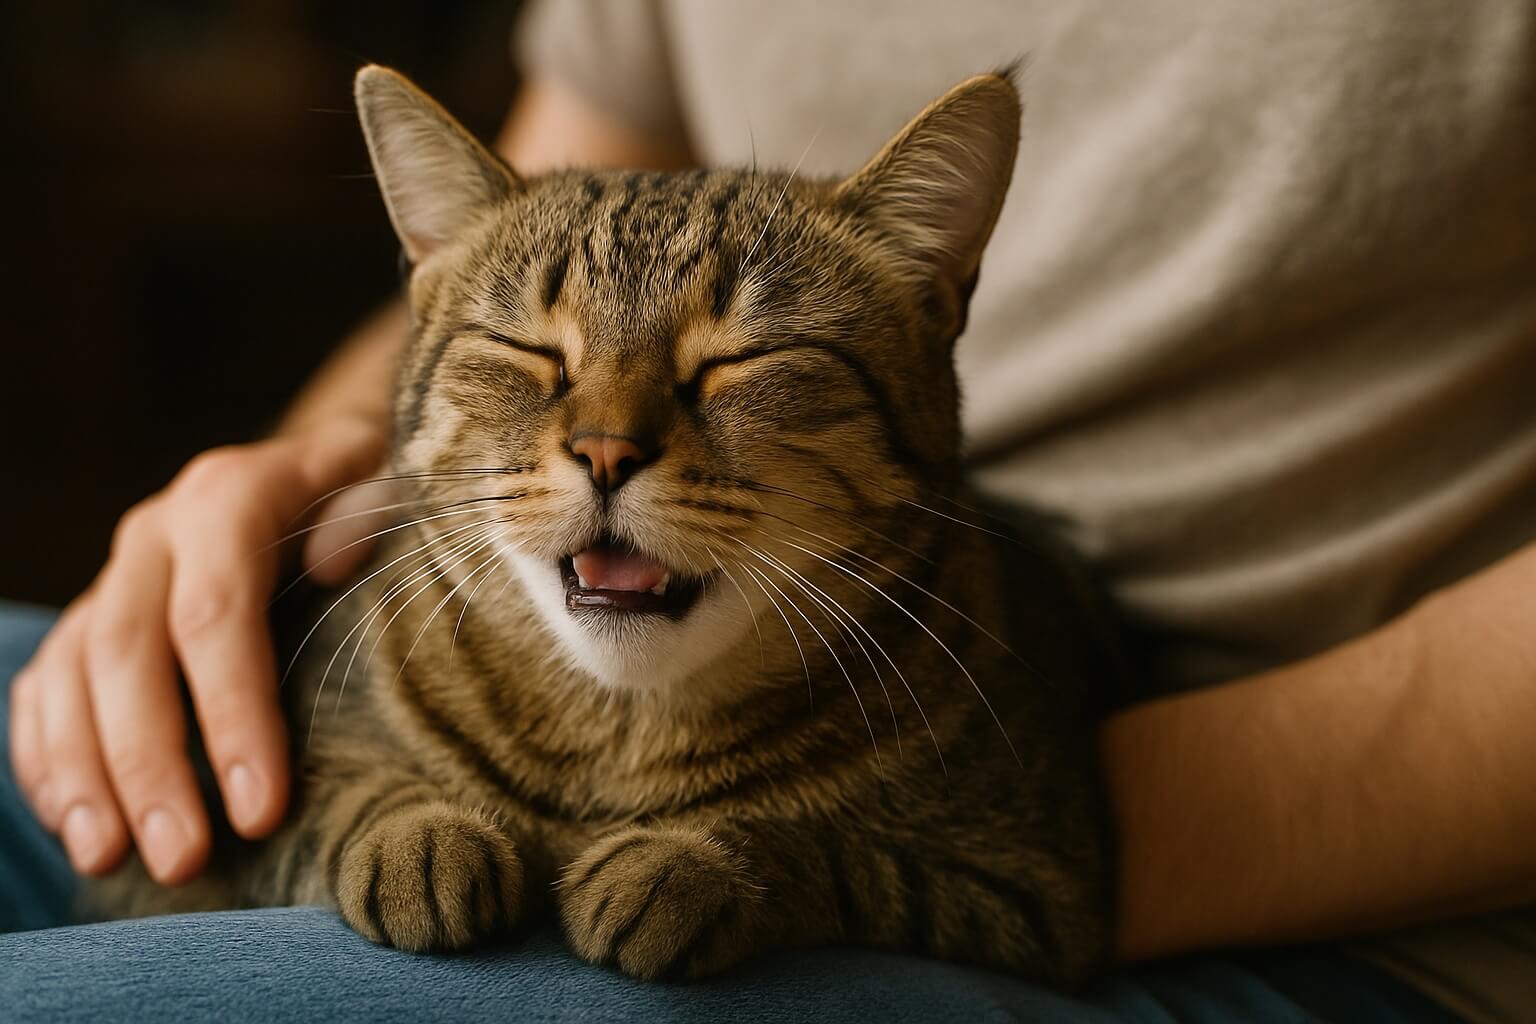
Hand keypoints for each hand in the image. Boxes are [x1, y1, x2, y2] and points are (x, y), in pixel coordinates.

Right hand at [8, 419, 388, 883]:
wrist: (326, 469)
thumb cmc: (373, 498)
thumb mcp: (392, 487)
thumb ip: (372, 513)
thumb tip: (336, 560)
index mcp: (229, 497)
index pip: (216, 612)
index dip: (232, 715)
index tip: (263, 811)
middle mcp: (156, 535)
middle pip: (129, 653)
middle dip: (149, 768)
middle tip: (183, 862)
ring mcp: (115, 577)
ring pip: (71, 677)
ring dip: (85, 776)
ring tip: (108, 861)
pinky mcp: (91, 617)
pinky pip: (45, 689)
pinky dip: (49, 759)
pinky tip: (75, 825)